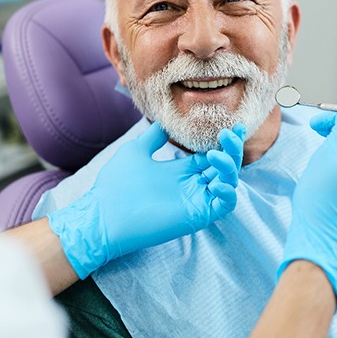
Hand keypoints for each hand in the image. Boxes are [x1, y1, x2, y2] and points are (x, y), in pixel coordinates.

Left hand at [48, 122, 244, 278]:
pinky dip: (228, 193)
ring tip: (214, 154)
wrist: (103, 214)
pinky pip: (224, 206)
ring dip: (229, 166)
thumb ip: (154, 136)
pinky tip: (217, 182)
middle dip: (232, 149)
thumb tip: (165, 121)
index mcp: (181, 170)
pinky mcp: (197, 215)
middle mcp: (192, 184)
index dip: (225, 142)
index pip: (212, 155)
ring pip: (228, 182)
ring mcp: (196, 200)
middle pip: (224, 166)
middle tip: (230, 133)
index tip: (233, 126)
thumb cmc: (116, 184)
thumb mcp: (136, 150)